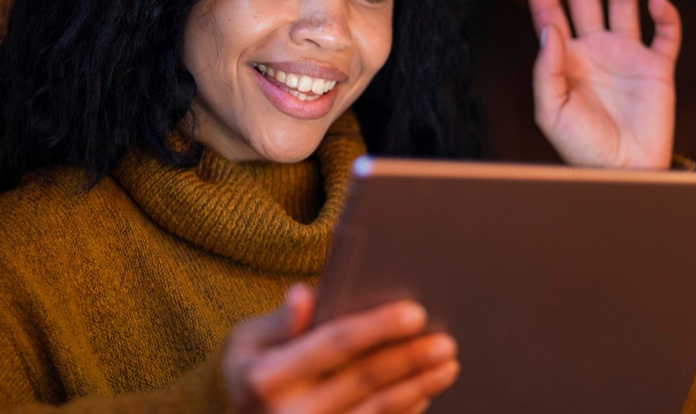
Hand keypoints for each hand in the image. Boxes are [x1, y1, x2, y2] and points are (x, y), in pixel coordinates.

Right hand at [222, 285, 458, 412]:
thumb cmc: (249, 366)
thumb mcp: (247, 339)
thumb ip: (279, 321)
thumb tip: (303, 294)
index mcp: (267, 377)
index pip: (334, 343)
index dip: (378, 326)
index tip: (416, 312)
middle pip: (364, 378)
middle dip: (409, 358)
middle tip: (446, 341)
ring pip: (377, 409)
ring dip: (417, 386)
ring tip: (447, 364)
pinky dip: (403, 411)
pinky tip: (424, 391)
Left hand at [519, 0, 680, 168]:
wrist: (621, 172)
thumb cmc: (580, 147)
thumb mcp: (551, 112)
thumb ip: (546, 71)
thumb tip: (549, 28)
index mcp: (565, 60)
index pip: (548, 13)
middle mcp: (593, 50)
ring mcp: (626, 56)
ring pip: (623, 2)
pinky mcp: (657, 68)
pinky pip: (665, 35)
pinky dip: (666, 17)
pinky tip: (658, 2)